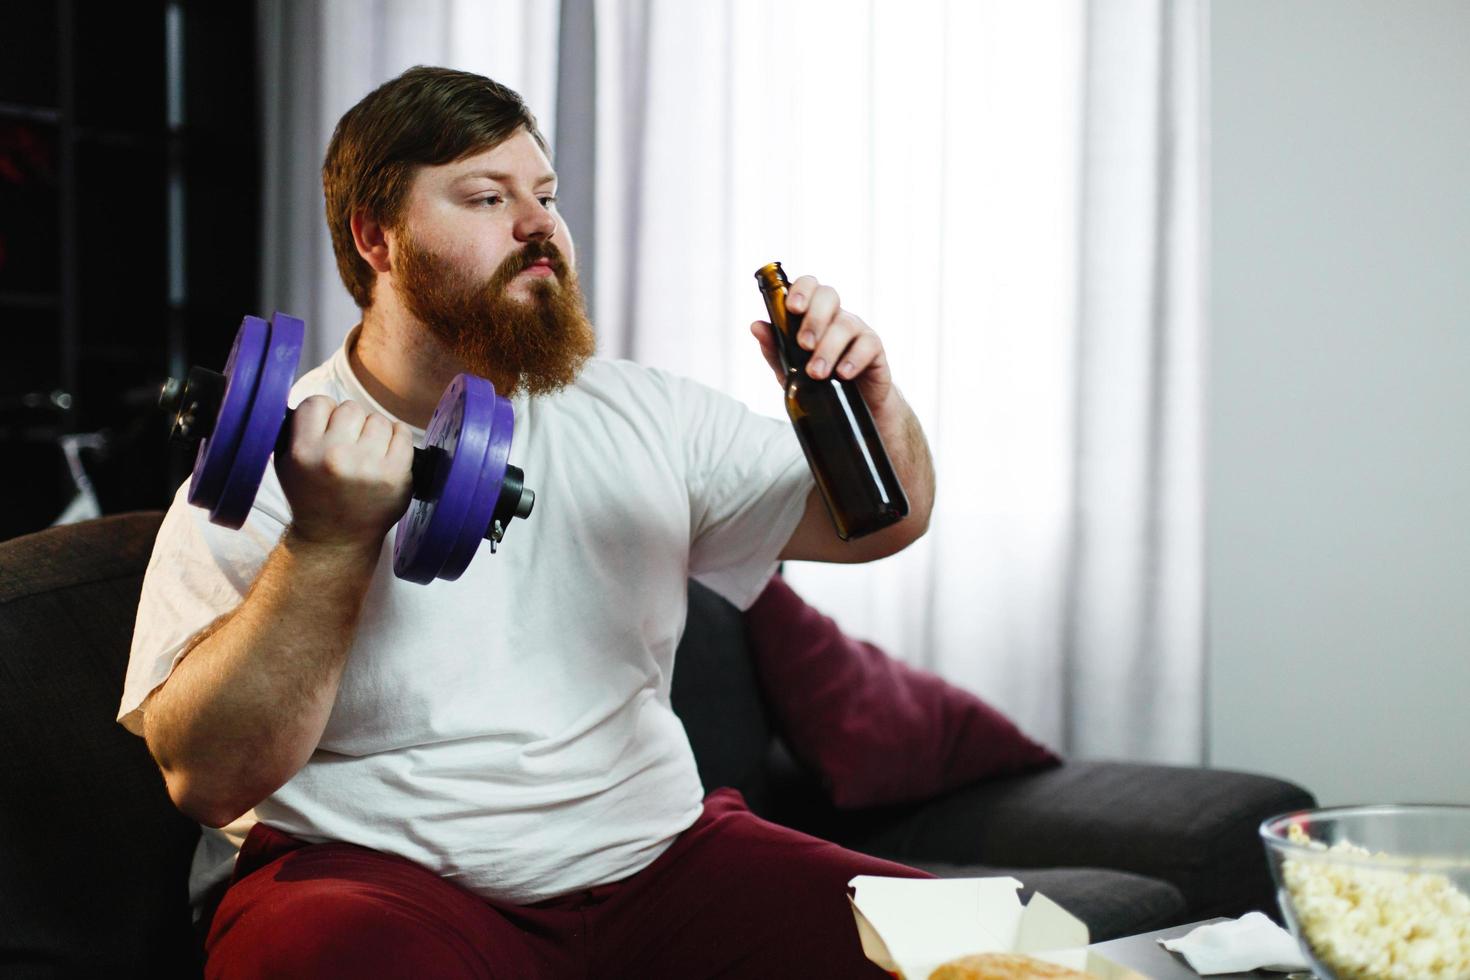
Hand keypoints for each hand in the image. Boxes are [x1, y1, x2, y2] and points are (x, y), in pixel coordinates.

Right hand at [274, 396, 415, 548]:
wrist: (336, 539)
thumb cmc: (313, 498)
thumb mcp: (287, 465)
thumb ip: (296, 431)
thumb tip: (315, 402)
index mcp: (304, 452)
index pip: (317, 403)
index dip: (324, 413)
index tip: (328, 428)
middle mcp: (335, 457)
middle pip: (351, 408)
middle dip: (351, 423)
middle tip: (349, 444)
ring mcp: (368, 466)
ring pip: (378, 419)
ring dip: (374, 431)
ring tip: (367, 451)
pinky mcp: (396, 475)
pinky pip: (403, 434)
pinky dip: (397, 437)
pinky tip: (387, 450)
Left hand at [749, 275, 894, 411]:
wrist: (848, 407)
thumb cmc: (816, 381)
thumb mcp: (790, 368)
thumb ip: (774, 348)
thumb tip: (755, 326)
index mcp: (814, 313)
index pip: (810, 286)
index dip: (802, 290)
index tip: (793, 308)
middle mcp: (836, 315)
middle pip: (829, 296)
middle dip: (814, 319)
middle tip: (803, 345)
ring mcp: (857, 330)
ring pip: (845, 324)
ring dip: (828, 348)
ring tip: (816, 373)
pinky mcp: (874, 349)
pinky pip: (867, 345)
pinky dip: (853, 359)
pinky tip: (842, 374)